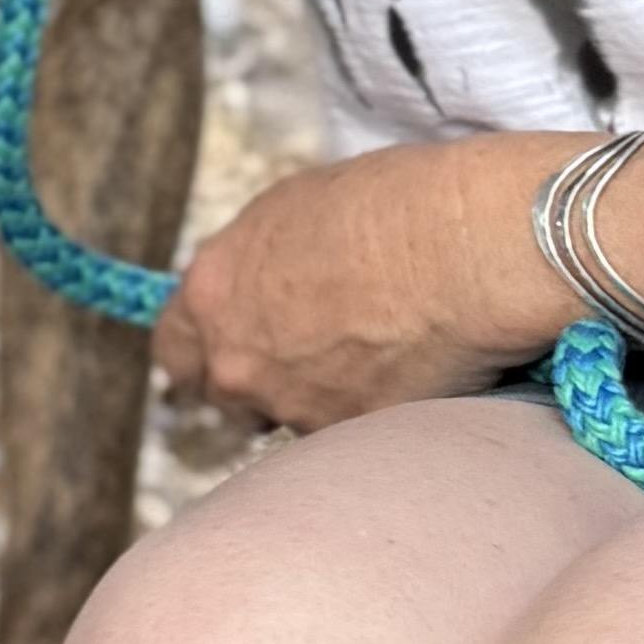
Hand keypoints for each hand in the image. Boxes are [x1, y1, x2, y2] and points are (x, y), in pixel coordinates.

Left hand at [152, 139, 575, 435]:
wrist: (467, 248)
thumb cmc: (395, 204)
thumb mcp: (297, 210)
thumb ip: (258, 264)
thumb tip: (259, 286)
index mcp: (213, 293)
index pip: (175, 348)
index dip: (205, 348)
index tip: (230, 345)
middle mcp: (240, 362)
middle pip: (229, 395)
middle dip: (262, 380)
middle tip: (315, 352)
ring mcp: (294, 409)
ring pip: (292, 418)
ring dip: (321, 398)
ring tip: (381, 353)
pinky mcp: (352, 439)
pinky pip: (350, 437)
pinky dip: (373, 415)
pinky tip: (413, 374)